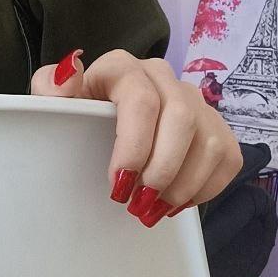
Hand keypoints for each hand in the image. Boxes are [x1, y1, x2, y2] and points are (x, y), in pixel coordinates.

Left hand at [31, 48, 243, 227]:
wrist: (95, 126)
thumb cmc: (75, 117)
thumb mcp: (52, 104)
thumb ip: (50, 87)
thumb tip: (69, 72)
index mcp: (122, 67)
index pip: (140, 98)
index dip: (134, 144)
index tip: (118, 184)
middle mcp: (162, 76)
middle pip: (181, 118)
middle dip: (162, 169)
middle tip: (139, 204)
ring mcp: (193, 99)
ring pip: (209, 140)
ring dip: (184, 184)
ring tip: (154, 209)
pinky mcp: (215, 126)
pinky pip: (227, 156)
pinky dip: (205, 188)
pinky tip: (177, 202)